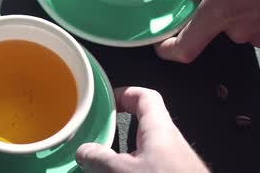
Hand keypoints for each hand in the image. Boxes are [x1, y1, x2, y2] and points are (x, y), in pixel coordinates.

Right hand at [76, 87, 207, 172]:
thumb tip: (83, 152)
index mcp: (159, 127)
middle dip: (120, 124)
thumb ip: (100, 159)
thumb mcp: (124, 171)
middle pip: (144, 121)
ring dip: (126, 148)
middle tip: (101, 129)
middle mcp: (169, 139)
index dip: (124, 93)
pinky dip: (135, 165)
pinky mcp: (176, 172)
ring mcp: (175, 159)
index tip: (105, 101)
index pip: (144, 96)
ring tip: (107, 156)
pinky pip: (152, 162)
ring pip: (146, 144)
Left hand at [155, 0, 259, 62]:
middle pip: (211, 26)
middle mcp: (238, 28)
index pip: (187, 45)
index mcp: (222, 9)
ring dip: (235, 7)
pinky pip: (253, 26)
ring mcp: (259, 36)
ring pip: (233, 24)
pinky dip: (252, 11)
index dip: (169, 50)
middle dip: (212, 7)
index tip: (160, 46)